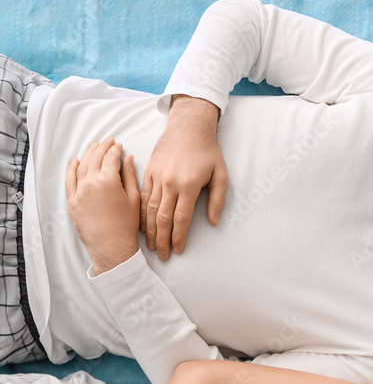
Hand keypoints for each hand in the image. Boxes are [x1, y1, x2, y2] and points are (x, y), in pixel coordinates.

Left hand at [66, 138, 140, 273]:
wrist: (112, 247)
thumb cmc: (126, 225)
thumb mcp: (133, 199)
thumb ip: (129, 175)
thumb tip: (128, 158)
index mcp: (109, 181)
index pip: (111, 157)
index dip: (115, 149)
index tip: (119, 146)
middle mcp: (91, 183)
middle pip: (95, 158)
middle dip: (102, 148)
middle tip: (107, 141)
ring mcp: (79, 192)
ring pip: (81, 166)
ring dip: (88, 154)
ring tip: (93, 147)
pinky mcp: (72, 202)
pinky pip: (69, 181)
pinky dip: (71, 169)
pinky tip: (74, 161)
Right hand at [141, 95, 227, 259]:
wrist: (188, 127)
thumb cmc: (208, 152)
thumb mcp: (221, 175)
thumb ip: (218, 200)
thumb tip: (213, 222)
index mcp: (188, 185)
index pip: (181, 219)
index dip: (179, 237)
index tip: (178, 251)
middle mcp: (170, 182)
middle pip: (163, 218)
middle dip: (162, 240)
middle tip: (163, 256)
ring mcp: (157, 177)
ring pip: (149, 210)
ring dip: (150, 230)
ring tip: (151, 246)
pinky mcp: (148, 171)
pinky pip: (142, 197)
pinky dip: (141, 214)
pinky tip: (142, 226)